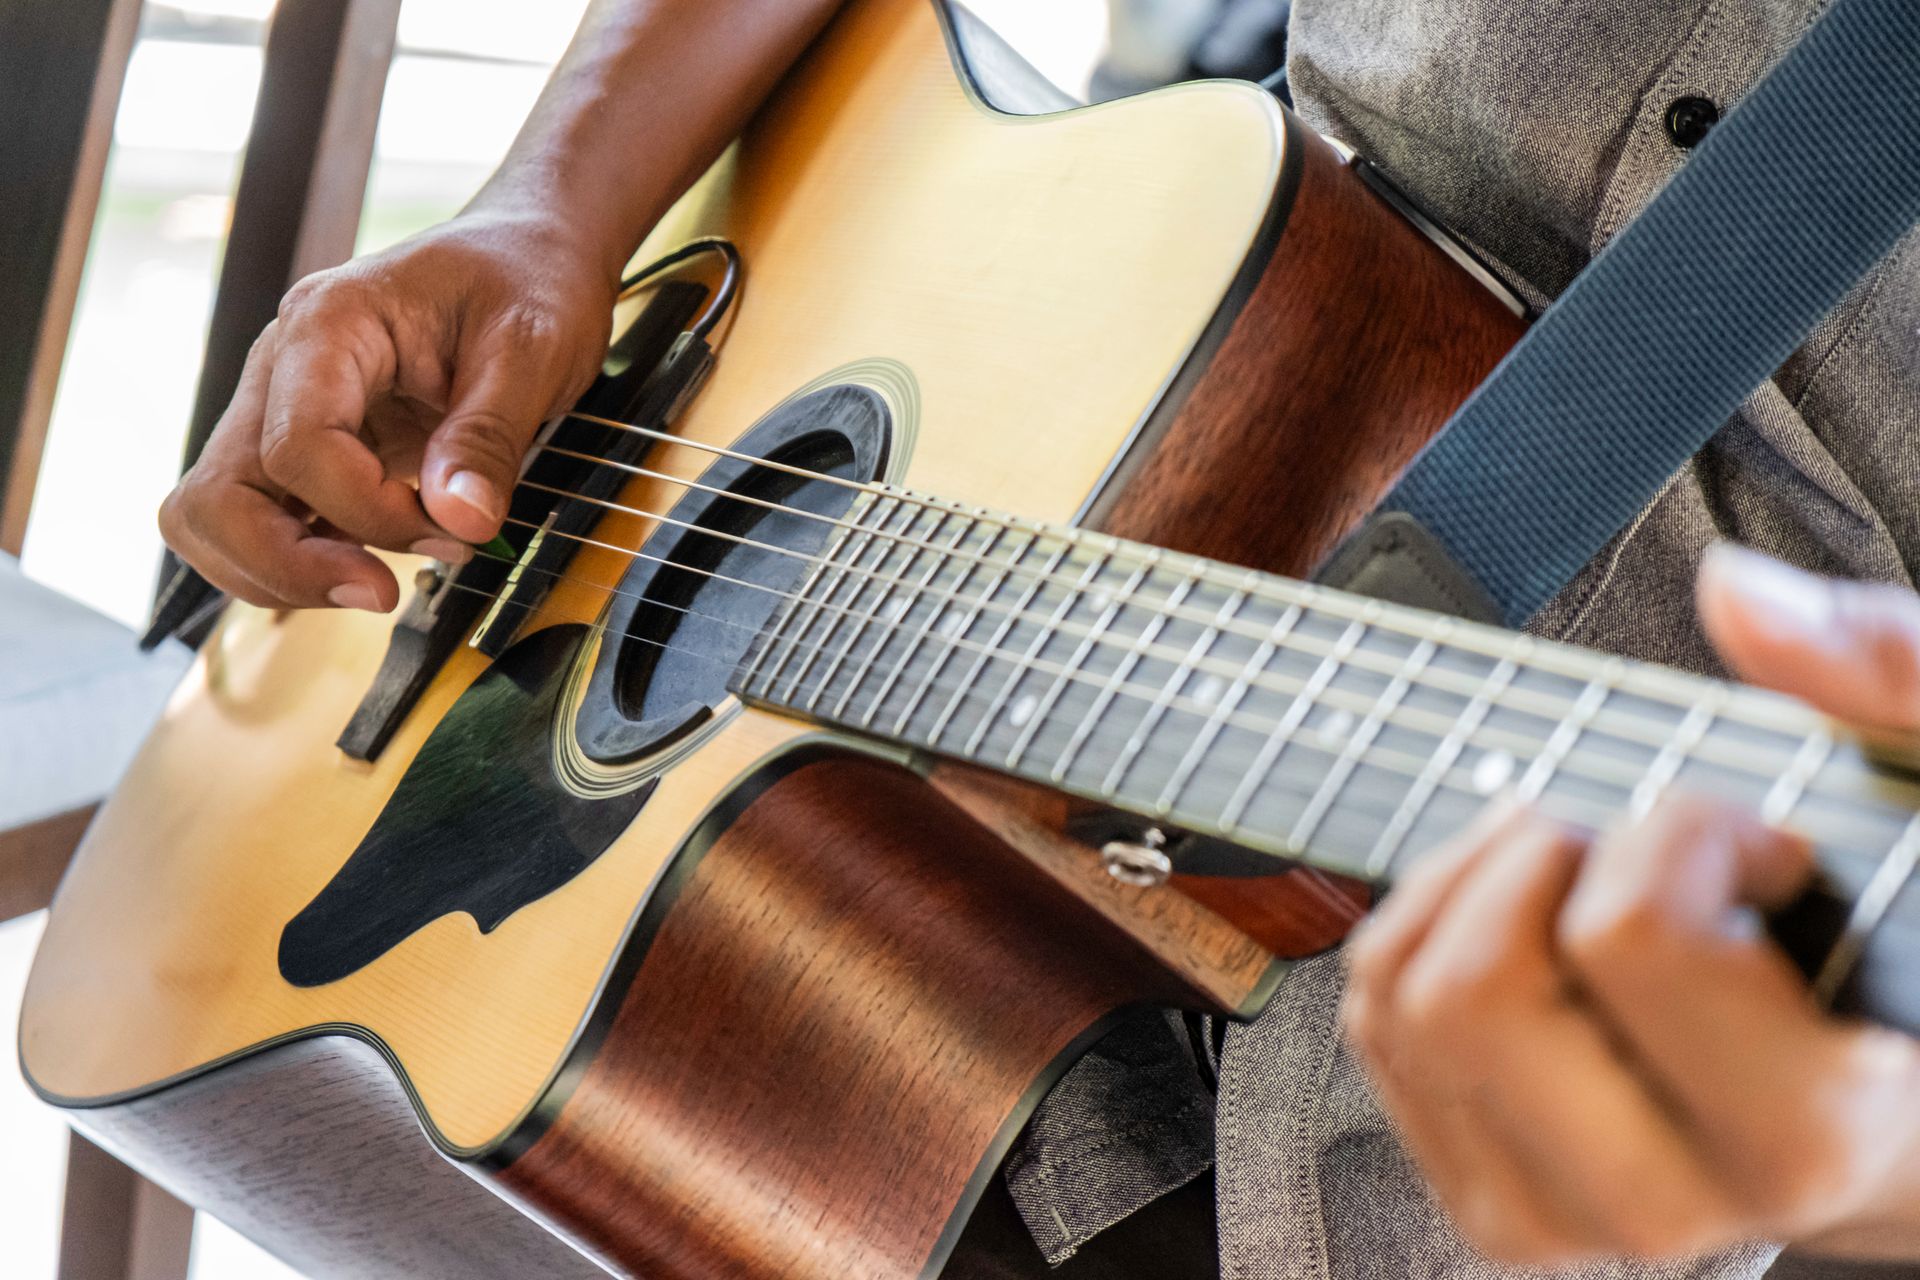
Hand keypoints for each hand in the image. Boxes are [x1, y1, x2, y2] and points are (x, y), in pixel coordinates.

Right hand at [159, 213, 615, 612]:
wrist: (527, 255)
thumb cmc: (528, 282)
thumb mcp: (535, 349)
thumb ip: (491, 435)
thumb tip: (461, 521)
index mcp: (329, 323)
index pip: (298, 447)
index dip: (366, 513)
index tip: (449, 532)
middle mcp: (283, 367)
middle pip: (217, 497)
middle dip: (291, 566)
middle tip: (383, 591)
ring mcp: (281, 409)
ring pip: (214, 519)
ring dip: (285, 574)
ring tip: (384, 581)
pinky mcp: (303, 447)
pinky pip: (259, 522)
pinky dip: (301, 563)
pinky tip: (375, 564)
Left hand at [1342, 544, 1919, 1265]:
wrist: (1897, 1120)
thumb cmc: (1916, 953)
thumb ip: (1892, 683)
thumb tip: (1736, 595)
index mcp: (1805, 1135)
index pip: (1631, 938)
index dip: (1683, 834)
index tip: (1763, 844)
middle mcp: (1665, 1203)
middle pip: (1473, 991)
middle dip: (1545, 858)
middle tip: (1641, 845)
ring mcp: (1558, 1214)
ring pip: (1402, 1000)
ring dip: (1477, 885)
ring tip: (1590, 876)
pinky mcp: (1486, 1190)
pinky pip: (1375, 1020)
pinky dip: (1430, 929)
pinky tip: (1535, 925)